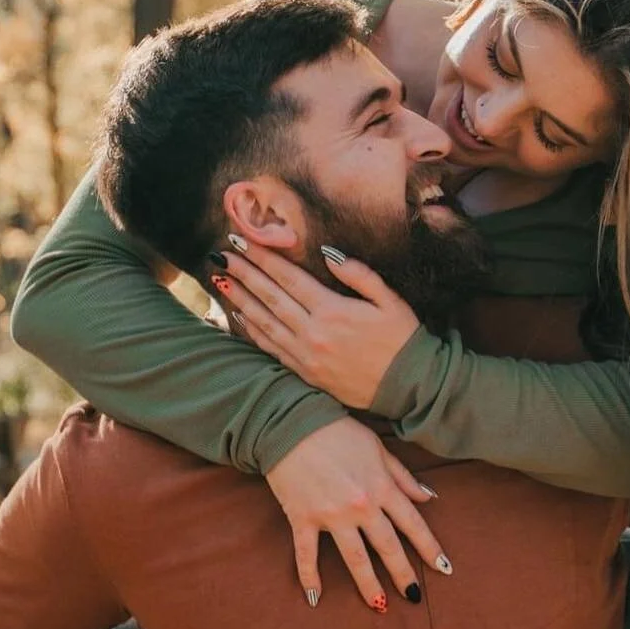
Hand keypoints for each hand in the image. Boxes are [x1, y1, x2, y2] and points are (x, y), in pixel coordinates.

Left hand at [213, 243, 419, 410]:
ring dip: (241, 300)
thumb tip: (328, 254)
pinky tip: (238, 317)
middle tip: (221, 255)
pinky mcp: (306, 374)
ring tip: (221, 281)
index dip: (263, 258)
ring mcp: (306, 356)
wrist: (409, 387)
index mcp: (333, 311)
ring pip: (265, 323)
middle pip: (270, 297)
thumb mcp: (389, 300)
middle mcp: (314, 333)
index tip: (242, 241)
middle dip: (245, 273)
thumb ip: (359, 275)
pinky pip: (271, 349)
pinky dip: (252, 332)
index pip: (289, 278)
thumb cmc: (402, 339)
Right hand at [264, 416, 450, 610]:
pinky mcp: (302, 518)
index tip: (443, 569)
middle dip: (403, 574)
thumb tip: (429, 498)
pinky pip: (307, 553)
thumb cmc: (337, 432)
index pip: (412, 524)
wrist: (291, 423)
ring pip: (354, 557)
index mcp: (381, 487)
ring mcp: (331, 515)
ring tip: (380, 606)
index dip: (429, 548)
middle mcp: (360, 505)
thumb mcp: (377, 448)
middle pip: (387, 547)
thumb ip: (403, 476)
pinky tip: (315, 598)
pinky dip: (309, 577)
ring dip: (368, 584)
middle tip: (414, 597)